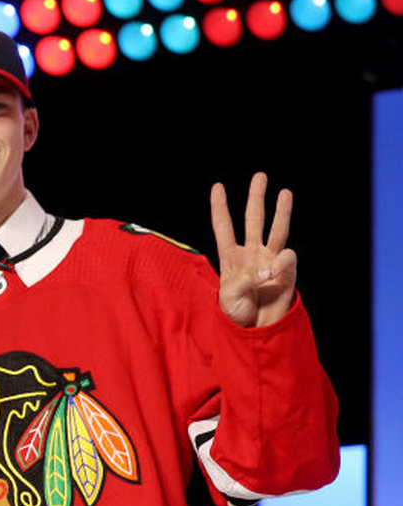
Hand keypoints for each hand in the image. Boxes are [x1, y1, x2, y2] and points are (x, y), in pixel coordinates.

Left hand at [210, 172, 295, 327]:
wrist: (256, 329)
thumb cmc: (236, 314)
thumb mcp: (228, 297)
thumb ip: (244, 280)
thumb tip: (268, 268)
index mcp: (230, 257)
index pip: (223, 227)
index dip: (220, 207)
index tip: (218, 187)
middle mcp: (251, 254)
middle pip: (253, 220)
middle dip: (256, 198)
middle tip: (260, 176)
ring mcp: (270, 260)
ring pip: (276, 229)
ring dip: (281, 211)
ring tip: (285, 191)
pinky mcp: (286, 270)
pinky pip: (287, 258)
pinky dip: (282, 264)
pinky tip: (274, 275)